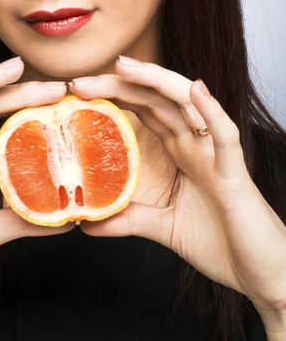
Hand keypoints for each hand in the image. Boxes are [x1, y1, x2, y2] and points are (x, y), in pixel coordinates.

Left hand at [68, 56, 285, 314]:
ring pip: (187, 105)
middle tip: (80, 80)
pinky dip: (211, 111)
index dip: (114, 96)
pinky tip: (195, 90)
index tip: (77, 93)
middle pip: (156, 101)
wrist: (264, 274)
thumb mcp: (163, 227)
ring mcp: (214, 155)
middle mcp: (195, 145)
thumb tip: (86, 222)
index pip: (143, 111)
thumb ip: (128, 219)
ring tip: (124, 67)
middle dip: (121, 84)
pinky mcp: (234, 172)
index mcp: (180, 152)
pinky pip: (225, 136)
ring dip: (157, 82)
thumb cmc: (223, 243)